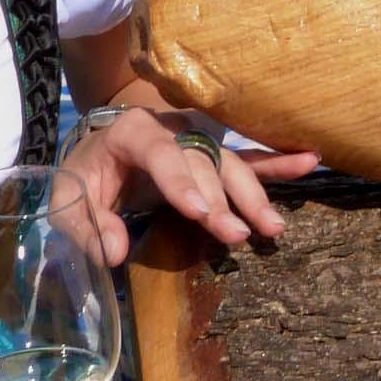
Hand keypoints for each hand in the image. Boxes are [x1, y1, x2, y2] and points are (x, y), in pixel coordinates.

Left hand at [64, 104, 317, 259]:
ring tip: (273, 227)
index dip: (182, 183)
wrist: (100, 148)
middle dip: (223, 200)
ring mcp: (198, 138)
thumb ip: (87, 226)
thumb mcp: (70, 201)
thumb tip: (114, 253)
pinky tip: (310, 161)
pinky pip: (250, 158)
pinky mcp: (215, 154)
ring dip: (254, 194)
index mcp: (133, 133)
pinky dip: (279, 163)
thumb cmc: (87, 175)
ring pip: (231, 164)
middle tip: (238, 235)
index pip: (161, 154)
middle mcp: (172, 128)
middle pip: (203, 163)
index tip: (202, 213)